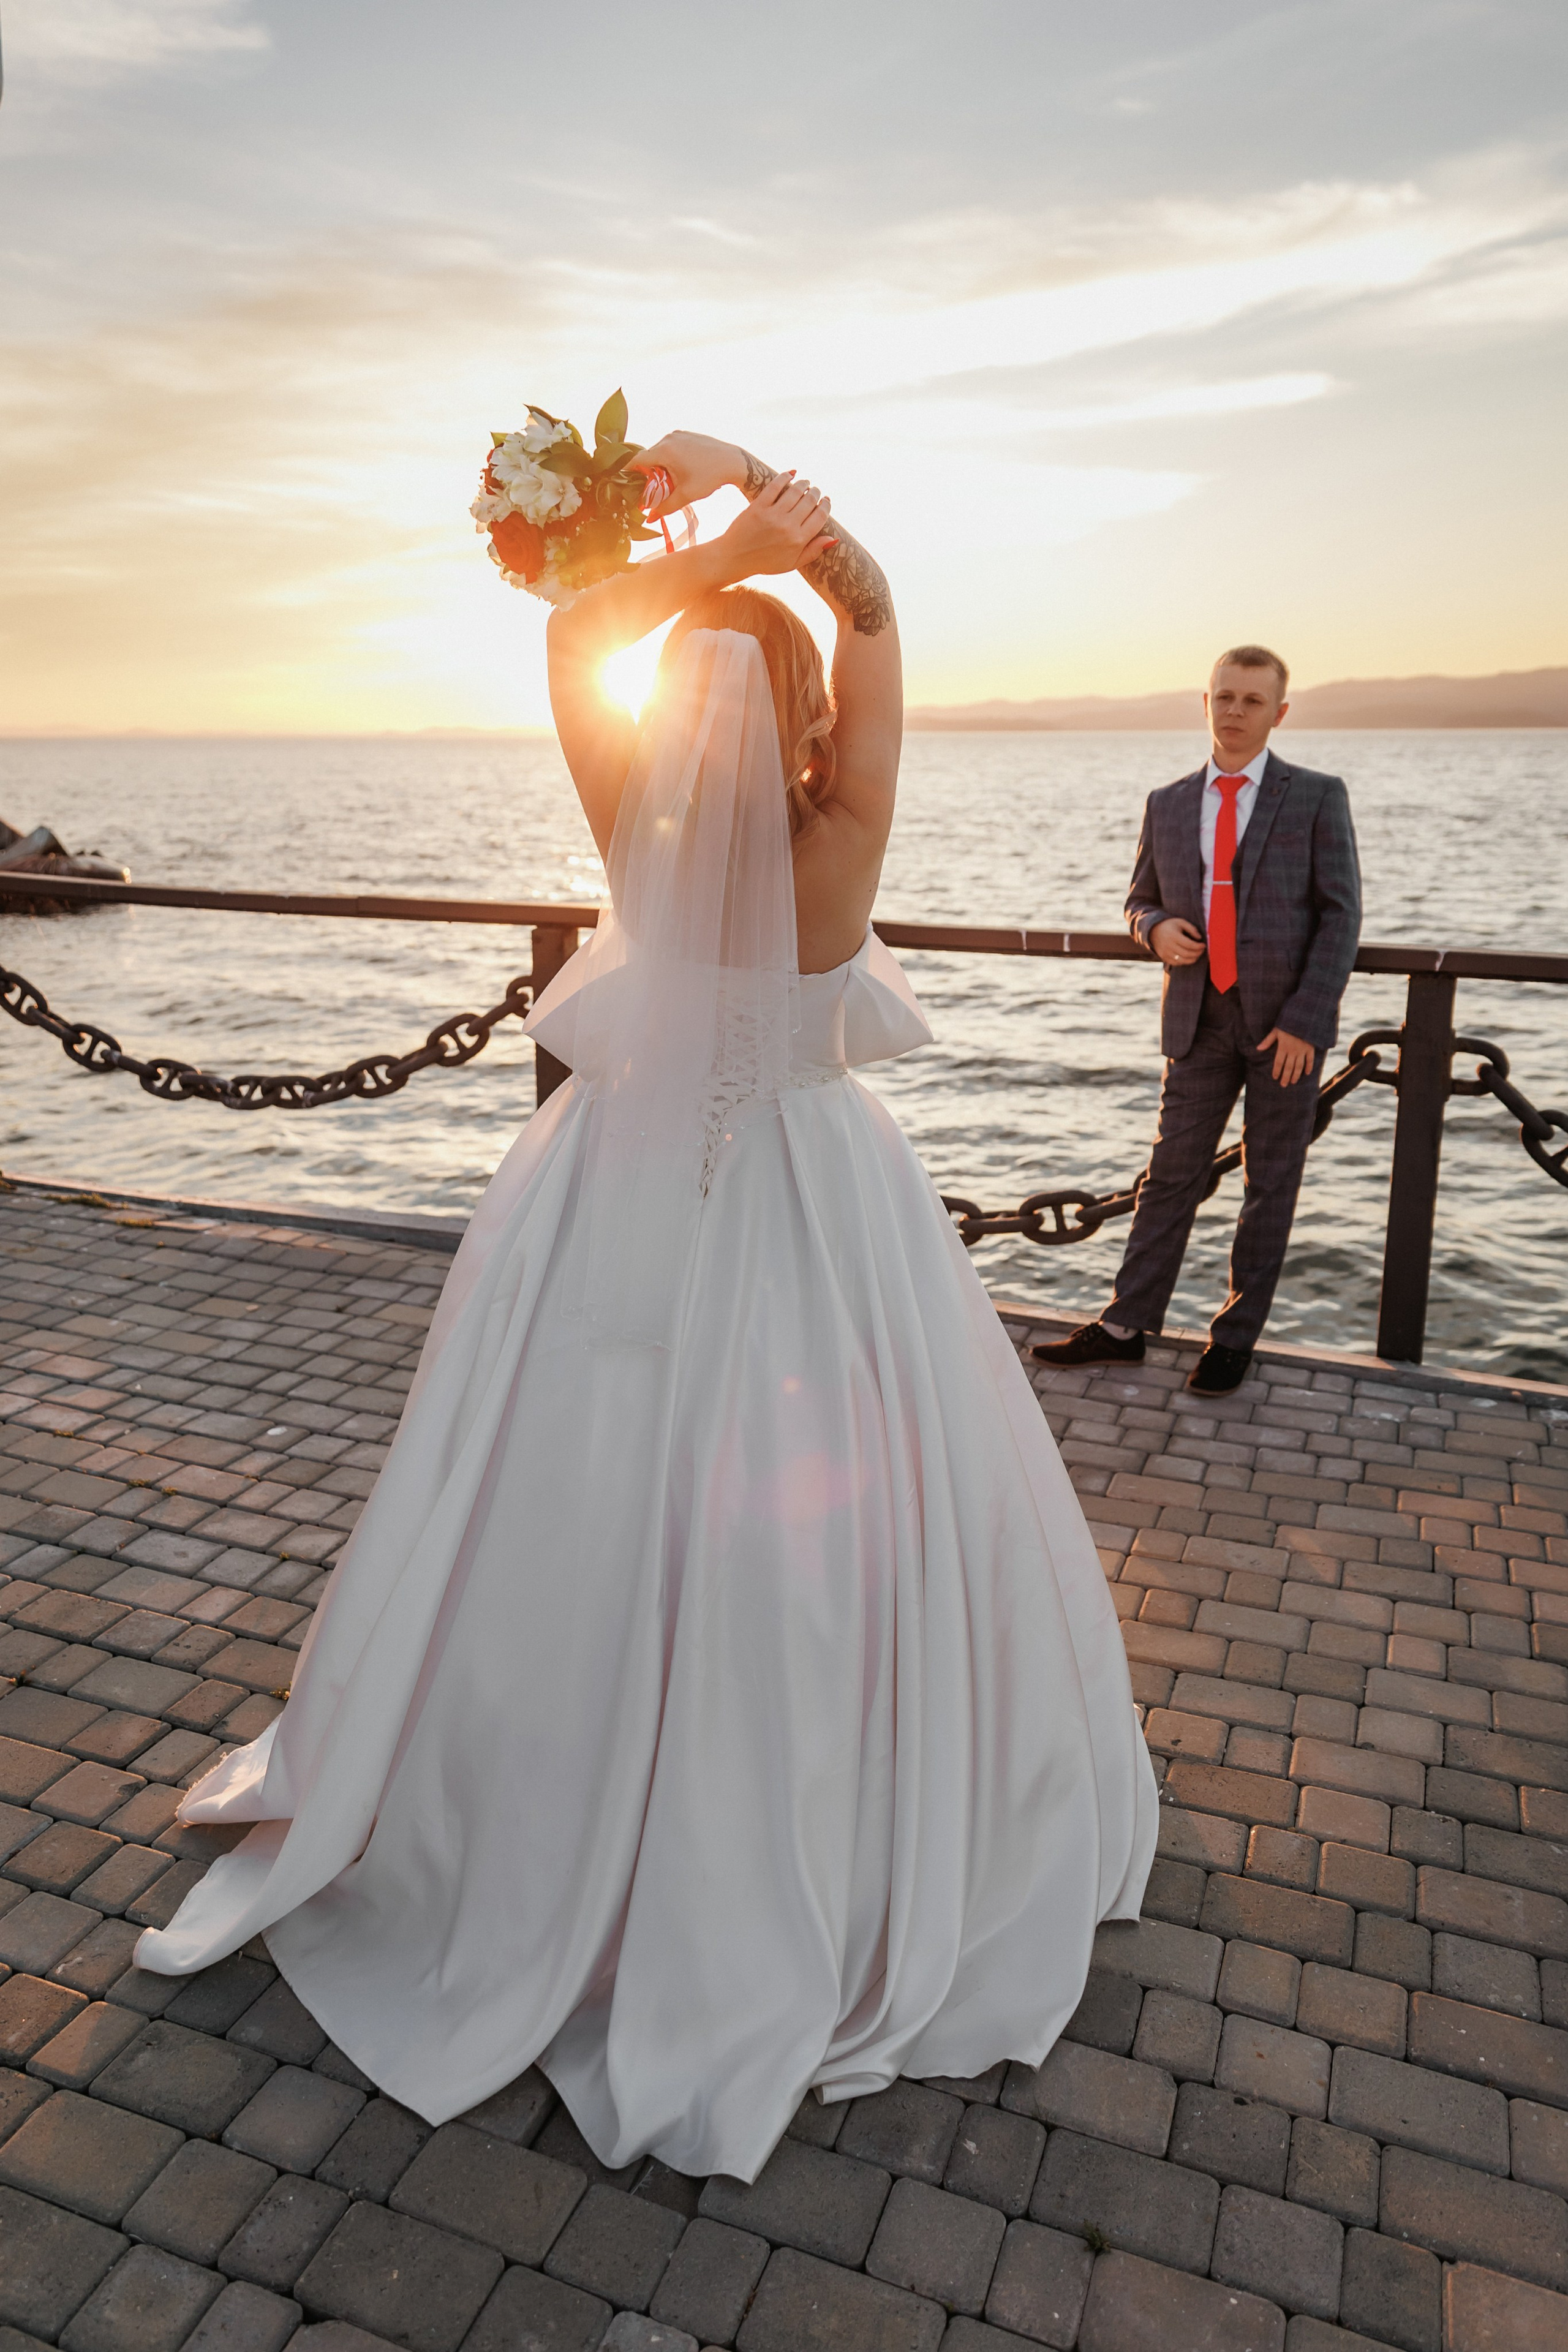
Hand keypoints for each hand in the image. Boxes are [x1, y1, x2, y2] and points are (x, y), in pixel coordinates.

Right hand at [629, 432, 740, 511]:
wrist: (733, 462)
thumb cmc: (711, 478)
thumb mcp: (686, 496)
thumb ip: (664, 507)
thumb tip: (649, 519)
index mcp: (665, 450)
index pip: (636, 460)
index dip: (628, 473)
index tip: (625, 484)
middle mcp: (669, 438)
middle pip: (648, 457)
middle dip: (647, 474)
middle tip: (651, 491)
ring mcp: (678, 434)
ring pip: (659, 453)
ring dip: (659, 467)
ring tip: (670, 482)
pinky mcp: (686, 435)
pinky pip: (670, 448)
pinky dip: (669, 460)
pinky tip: (679, 472)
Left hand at [718, 472, 834, 577]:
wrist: (734, 558)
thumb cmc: (765, 563)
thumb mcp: (792, 564)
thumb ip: (813, 551)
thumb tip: (834, 539)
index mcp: (798, 540)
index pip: (820, 516)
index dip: (826, 505)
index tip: (826, 500)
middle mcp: (788, 526)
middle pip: (810, 501)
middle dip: (816, 493)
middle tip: (815, 490)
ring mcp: (773, 515)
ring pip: (795, 491)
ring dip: (804, 484)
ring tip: (805, 483)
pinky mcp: (758, 506)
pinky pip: (775, 486)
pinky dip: (785, 477)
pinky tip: (791, 474)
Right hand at [1150, 917, 1204, 966]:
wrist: (1154, 931)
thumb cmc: (1170, 926)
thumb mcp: (1181, 922)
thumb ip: (1192, 929)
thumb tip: (1199, 938)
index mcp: (1173, 936)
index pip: (1189, 944)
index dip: (1198, 946)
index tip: (1204, 945)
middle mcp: (1168, 945)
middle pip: (1187, 954)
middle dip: (1197, 953)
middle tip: (1202, 950)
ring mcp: (1165, 953)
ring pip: (1182, 961)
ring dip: (1192, 959)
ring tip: (1197, 955)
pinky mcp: (1164, 958)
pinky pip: (1177, 963)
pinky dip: (1185, 962)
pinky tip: (1189, 957)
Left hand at [1257, 1027, 1315, 1084]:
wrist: (1304, 1016)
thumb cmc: (1288, 1022)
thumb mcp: (1276, 1030)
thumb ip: (1268, 1041)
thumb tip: (1258, 1049)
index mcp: (1283, 1047)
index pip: (1278, 1062)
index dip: (1276, 1071)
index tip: (1275, 1077)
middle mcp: (1293, 1051)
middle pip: (1288, 1067)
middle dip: (1285, 1077)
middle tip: (1283, 1085)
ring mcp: (1302, 1050)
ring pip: (1299, 1066)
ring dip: (1296, 1075)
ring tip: (1293, 1082)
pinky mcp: (1311, 1048)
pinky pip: (1310, 1060)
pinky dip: (1309, 1067)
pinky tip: (1307, 1073)